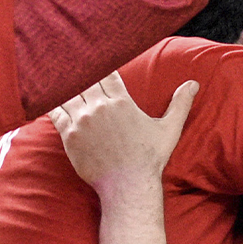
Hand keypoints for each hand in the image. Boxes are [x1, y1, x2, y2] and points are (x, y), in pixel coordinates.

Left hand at [49, 71, 196, 191]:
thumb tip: (194, 83)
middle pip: (84, 79)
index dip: (100, 64)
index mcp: (121, 102)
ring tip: (60, 78)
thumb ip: (180, 103)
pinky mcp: (69, 135)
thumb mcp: (169, 129)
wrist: (128, 185)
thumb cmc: (149, 158)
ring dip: (65, 86)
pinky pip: (55, 112)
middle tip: (73, 63)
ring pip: (68, 93)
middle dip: (81, 72)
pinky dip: (53, 103)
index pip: (106, 73)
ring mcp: (83, 121)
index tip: (94, 58)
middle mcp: (100, 108)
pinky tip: (48, 97)